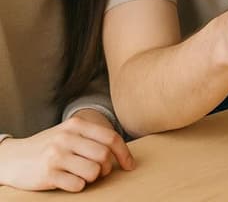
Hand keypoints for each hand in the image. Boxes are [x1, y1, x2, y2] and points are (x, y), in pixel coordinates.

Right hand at [0, 111, 133, 191]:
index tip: (129, 166)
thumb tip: (123, 153)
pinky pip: (78, 185)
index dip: (125, 154)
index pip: (111, 138)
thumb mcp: (69, 134)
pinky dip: (78, 186)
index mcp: (76, 124)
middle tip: (99, 173)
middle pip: (104, 156)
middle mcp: (66, 137)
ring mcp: (56, 155)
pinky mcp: (48, 174)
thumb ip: (92, 138)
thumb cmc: (49, 147)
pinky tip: (69, 181)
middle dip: (106, 169)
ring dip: (93, 178)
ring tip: (83, 175)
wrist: (14, 157)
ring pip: (94, 172)